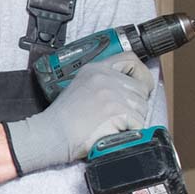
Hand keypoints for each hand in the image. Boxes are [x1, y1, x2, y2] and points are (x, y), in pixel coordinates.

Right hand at [6, 51, 154, 173]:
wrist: (51, 134)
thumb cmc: (61, 118)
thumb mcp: (79, 86)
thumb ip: (102, 83)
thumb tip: (126, 90)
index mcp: (95, 69)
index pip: (130, 59)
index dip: (141, 73)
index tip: (140, 85)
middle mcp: (105, 77)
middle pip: (141, 88)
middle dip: (136, 104)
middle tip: (120, 115)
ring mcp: (112, 93)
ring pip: (142, 107)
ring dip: (133, 119)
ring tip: (112, 125)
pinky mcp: (117, 111)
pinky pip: (138, 122)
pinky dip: (130, 131)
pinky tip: (112, 131)